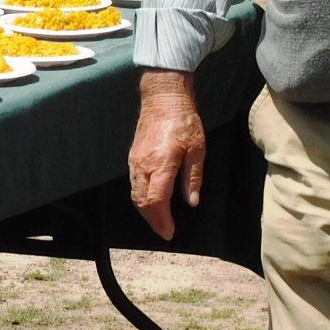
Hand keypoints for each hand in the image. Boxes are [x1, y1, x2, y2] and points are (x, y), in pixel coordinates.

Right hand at [129, 71, 204, 239]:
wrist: (163, 98)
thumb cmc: (184, 120)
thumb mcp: (197, 148)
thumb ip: (193, 177)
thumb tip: (191, 202)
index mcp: (161, 163)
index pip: (157, 201)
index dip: (162, 220)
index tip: (170, 232)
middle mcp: (144, 164)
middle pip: (142, 202)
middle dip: (153, 221)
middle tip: (165, 231)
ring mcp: (135, 161)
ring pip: (135, 194)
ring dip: (145, 211)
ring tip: (159, 221)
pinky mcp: (133, 157)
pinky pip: (134, 184)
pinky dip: (141, 198)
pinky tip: (151, 202)